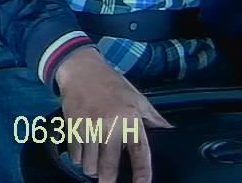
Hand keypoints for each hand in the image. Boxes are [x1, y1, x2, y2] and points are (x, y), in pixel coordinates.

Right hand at [54, 47, 172, 182]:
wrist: (81, 69)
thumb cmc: (112, 85)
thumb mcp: (137, 98)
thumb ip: (153, 119)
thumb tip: (170, 133)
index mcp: (129, 119)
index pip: (139, 152)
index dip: (141, 173)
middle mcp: (109, 124)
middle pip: (108, 166)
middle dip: (108, 180)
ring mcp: (88, 126)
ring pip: (89, 164)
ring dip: (92, 169)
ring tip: (96, 166)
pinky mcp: (72, 126)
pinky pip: (75, 155)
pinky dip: (79, 159)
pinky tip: (84, 154)